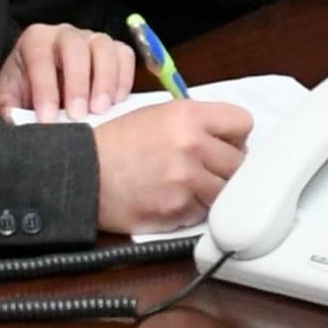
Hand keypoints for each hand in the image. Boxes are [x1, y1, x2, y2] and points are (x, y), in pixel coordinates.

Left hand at [0, 24, 139, 117]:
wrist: (47, 85)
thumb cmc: (27, 90)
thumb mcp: (9, 99)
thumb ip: (7, 108)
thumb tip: (14, 118)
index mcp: (35, 40)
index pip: (40, 58)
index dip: (45, 89)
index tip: (48, 119)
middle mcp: (65, 34)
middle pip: (75, 48)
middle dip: (78, 84)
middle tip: (78, 115)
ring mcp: (92, 38)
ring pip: (104, 48)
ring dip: (105, 80)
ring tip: (101, 110)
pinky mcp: (113, 49)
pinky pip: (125, 55)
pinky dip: (124, 78)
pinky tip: (116, 102)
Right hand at [90, 97, 251, 235]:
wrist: (83, 174)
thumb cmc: (119, 144)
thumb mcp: (159, 115)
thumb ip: (198, 123)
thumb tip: (232, 141)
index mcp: (189, 115)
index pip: (244, 123)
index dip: (235, 136)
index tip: (224, 144)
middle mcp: (192, 145)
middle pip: (240, 162)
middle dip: (227, 166)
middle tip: (205, 168)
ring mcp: (186, 181)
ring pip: (226, 191)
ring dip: (213, 191)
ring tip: (188, 185)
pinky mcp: (178, 210)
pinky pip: (204, 212)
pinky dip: (194, 209)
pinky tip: (173, 199)